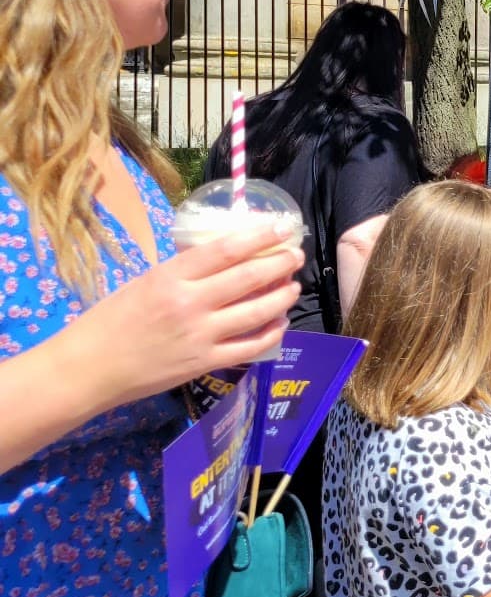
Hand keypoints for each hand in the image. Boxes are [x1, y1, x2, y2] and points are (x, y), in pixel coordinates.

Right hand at [75, 222, 302, 402]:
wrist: (88, 370)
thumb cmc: (110, 321)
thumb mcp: (144, 282)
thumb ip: (183, 271)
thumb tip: (224, 258)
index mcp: (171, 276)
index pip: (227, 249)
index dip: (261, 235)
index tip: (283, 227)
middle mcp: (190, 303)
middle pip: (250, 277)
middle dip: (281, 263)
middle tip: (296, 255)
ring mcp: (201, 335)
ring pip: (258, 311)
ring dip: (283, 296)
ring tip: (293, 286)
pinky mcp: (205, 363)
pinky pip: (251, 346)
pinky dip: (271, 332)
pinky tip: (280, 322)